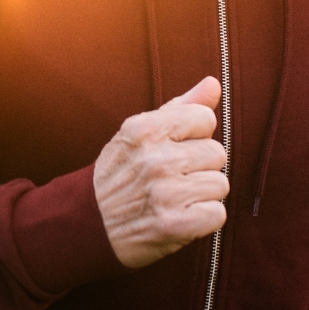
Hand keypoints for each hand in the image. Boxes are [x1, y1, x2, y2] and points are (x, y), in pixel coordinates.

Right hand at [93, 77, 228, 268]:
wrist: (89, 224)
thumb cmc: (120, 174)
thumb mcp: (139, 133)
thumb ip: (180, 108)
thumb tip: (214, 83)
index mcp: (144, 129)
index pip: (205, 118)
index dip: (195, 136)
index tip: (176, 149)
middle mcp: (155, 159)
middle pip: (217, 153)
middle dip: (199, 167)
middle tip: (173, 179)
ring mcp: (165, 194)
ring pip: (220, 184)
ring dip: (202, 195)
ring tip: (175, 199)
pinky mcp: (174, 225)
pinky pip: (218, 214)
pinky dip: (203, 220)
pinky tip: (181, 218)